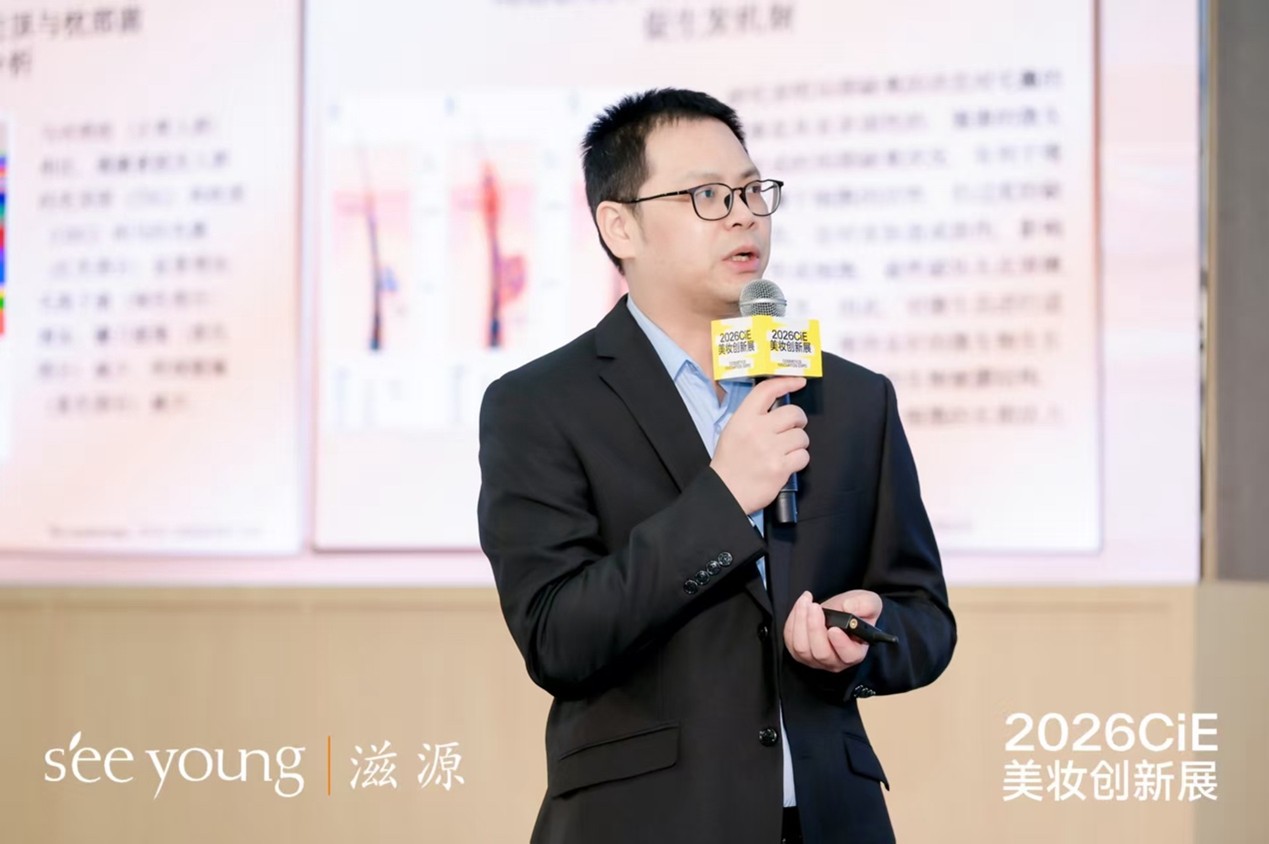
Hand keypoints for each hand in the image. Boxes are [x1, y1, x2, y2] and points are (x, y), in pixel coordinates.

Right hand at [710, 377, 808, 513]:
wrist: (725, 493)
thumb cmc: (729, 463)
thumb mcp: (732, 431)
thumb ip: (752, 416)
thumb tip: (777, 407)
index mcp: (743, 419)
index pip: (767, 391)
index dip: (786, 382)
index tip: (799, 381)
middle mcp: (757, 430)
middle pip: (793, 413)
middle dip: (799, 420)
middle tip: (794, 427)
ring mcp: (770, 449)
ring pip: (802, 436)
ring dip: (798, 443)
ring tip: (785, 451)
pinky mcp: (781, 468)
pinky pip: (803, 456)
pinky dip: (798, 460)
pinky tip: (787, 464)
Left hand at [784, 589, 882, 672]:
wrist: (840, 610)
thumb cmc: (856, 610)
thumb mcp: (868, 602)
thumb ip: (865, 605)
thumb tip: (848, 609)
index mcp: (855, 652)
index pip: (848, 656)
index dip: (840, 644)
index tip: (834, 629)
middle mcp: (835, 661)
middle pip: (821, 653)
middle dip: (815, 627)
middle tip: (815, 607)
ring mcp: (815, 659)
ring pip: (802, 648)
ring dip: (800, 622)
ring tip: (806, 602)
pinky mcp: (799, 652)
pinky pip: (790, 640)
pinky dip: (792, 621)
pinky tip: (800, 607)